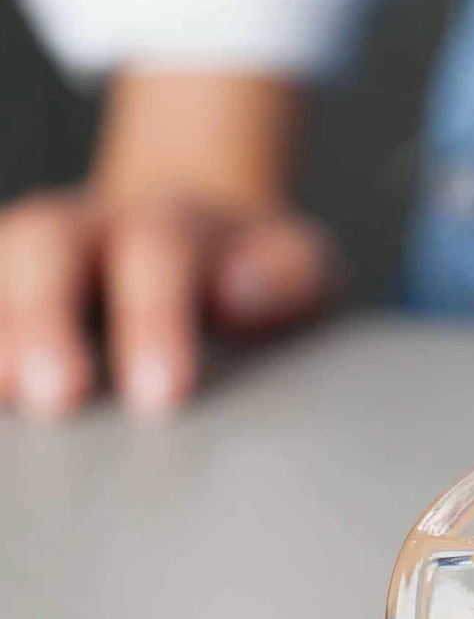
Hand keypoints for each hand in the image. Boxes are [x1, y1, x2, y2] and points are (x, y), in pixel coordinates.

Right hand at [0, 188, 332, 418]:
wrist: (208, 233)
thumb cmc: (258, 269)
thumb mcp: (299, 263)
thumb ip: (284, 276)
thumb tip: (235, 296)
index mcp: (174, 222)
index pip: (158, 256)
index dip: (154, 320)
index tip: (162, 393)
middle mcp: (91, 223)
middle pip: (50, 245)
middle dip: (46, 318)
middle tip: (55, 395)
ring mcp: (41, 248)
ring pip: (3, 261)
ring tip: (2, 393)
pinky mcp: (12, 278)